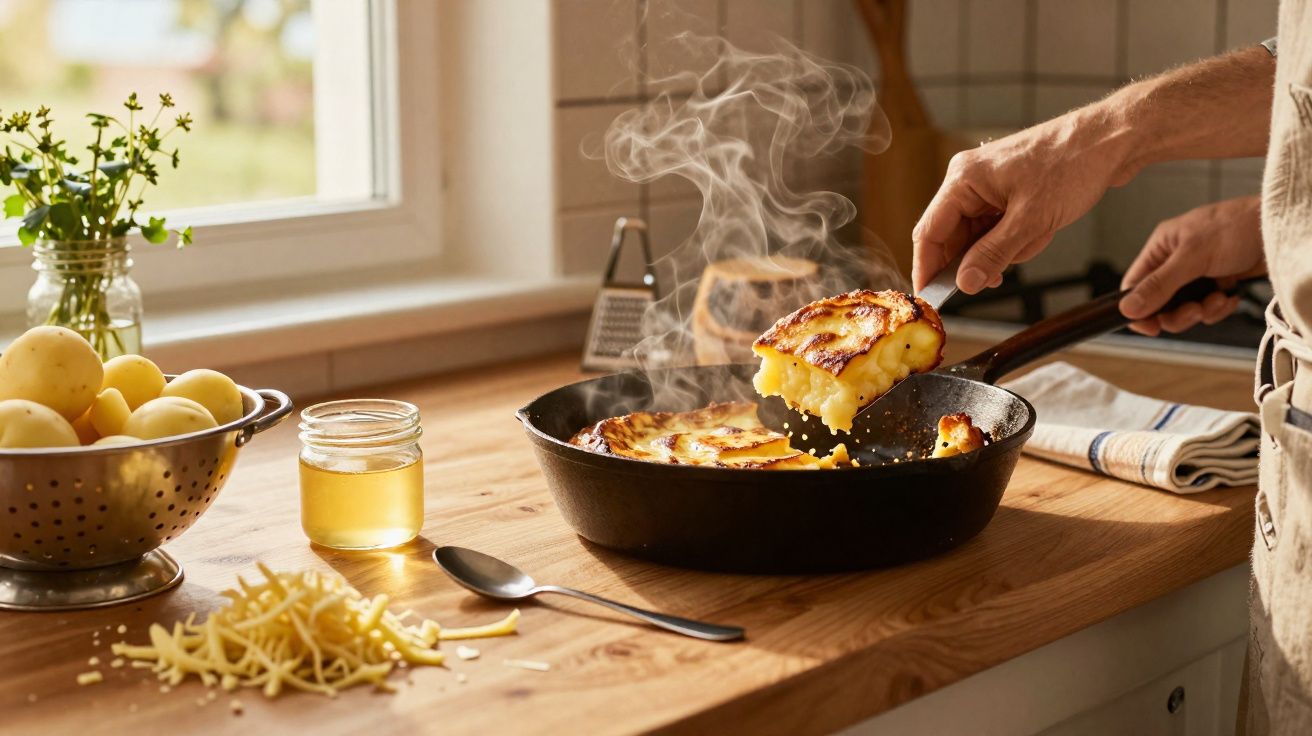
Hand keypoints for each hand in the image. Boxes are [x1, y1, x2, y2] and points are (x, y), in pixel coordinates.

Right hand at [912, 108, 1134, 293]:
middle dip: (980, 258)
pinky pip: (999, 228)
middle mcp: (969, 180)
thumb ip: (993, 254)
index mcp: (963, 179)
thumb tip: (964, 283)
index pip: (929, 232)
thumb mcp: (1032, 220)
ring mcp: (988, 185)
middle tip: (999, 276)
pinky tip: (1041, 230)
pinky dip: (1018, 237)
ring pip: (980, 236)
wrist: (1113, 138)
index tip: (931, 299)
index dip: (927, 268)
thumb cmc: (1074, 163)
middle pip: (953, 237)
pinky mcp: (1007, 191)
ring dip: (1007, 248)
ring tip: (1038, 235)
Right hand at [1119, 195, 1265, 335]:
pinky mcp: (1219, 283)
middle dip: (1178, 313)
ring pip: (1185, 309)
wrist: (1279, 227)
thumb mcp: (1192, 256)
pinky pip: (1208, 308)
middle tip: (1193, 311)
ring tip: (1217, 299)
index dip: (1138, 309)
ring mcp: (1198, 274)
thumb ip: (1160, 284)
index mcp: (1161, 249)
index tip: (1150, 327)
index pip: (1135, 285)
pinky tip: (1229, 296)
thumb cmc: (1236, 226)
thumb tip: (1127, 308)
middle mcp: (1176, 262)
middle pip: (1160, 304)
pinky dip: (1219, 307)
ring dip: (1202, 311)